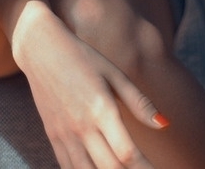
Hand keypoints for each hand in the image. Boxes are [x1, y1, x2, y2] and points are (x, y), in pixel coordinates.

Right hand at [13, 2, 165, 168]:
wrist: (40, 47)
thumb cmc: (82, 56)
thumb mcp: (113, 72)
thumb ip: (138, 102)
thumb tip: (165, 124)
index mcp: (100, 107)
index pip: (127, 154)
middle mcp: (81, 125)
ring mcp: (63, 133)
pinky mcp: (52, 136)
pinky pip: (68, 168)